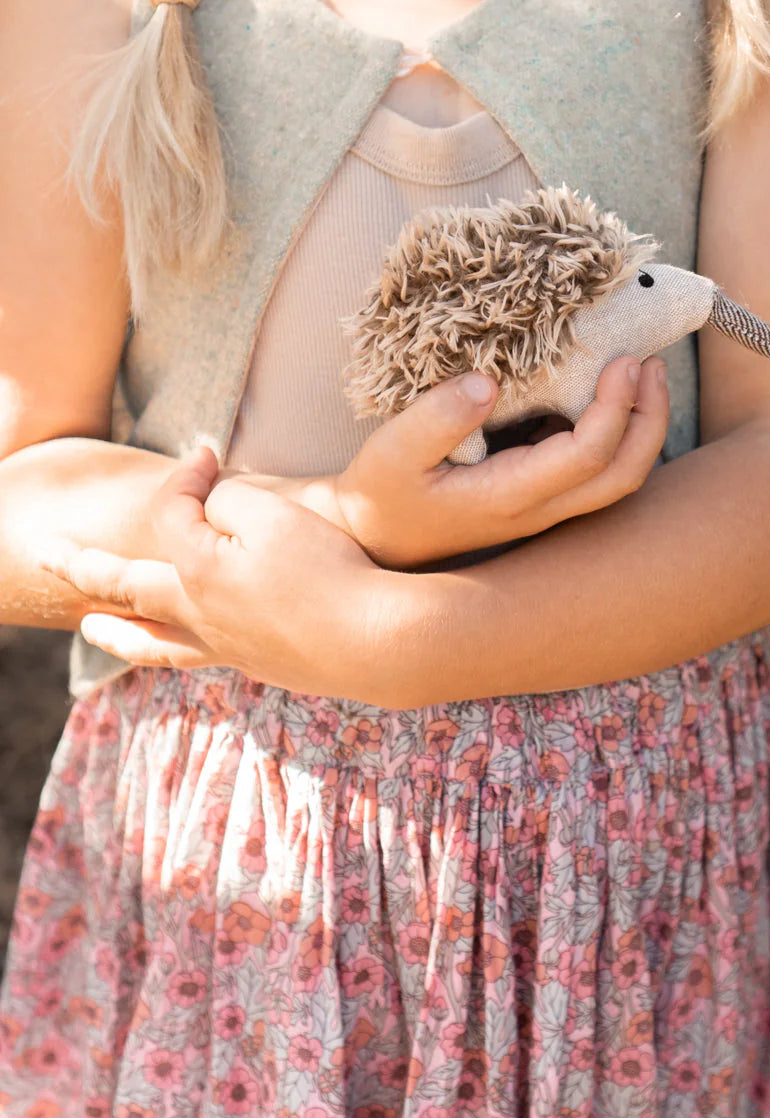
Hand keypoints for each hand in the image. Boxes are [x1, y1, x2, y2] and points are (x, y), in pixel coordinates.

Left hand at [38, 447, 391, 697]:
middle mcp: (198, 614)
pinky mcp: (257, 665)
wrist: (375, 641)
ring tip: (87, 628)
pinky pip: (191, 658)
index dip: (185, 477)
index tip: (206, 452)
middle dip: (83, 566)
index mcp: (196, 571)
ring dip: (113, 631)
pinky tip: (172, 645)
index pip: (171, 512)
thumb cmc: (327, 571)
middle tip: (47, 555)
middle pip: (125, 589)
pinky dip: (165, 650)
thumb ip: (226, 500)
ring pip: (152, 641)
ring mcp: (226, 647)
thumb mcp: (273, 514)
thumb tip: (207, 502)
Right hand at [297, 353, 668, 568]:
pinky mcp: (539, 497)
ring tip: (642, 371)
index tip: (622, 360)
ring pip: (618, 479)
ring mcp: (543, 508)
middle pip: (624, 476)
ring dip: (641, 427)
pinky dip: (617, 432)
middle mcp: (538, 510)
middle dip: (650, 418)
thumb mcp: (391, 453)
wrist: (376, 538)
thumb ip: (436, 418)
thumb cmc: (383, 494)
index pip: (586, 457)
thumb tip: (488, 380)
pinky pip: (596, 471)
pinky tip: (604, 391)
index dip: (615, 408)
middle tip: (650, 362)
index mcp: (508, 496)